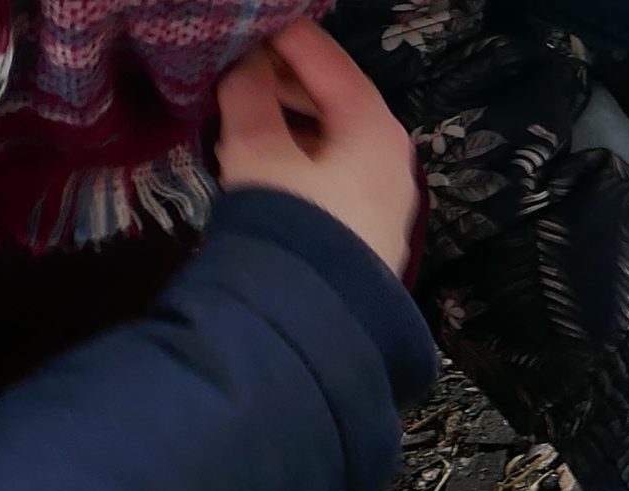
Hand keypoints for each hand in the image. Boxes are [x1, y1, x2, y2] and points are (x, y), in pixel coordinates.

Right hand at [214, 21, 417, 276]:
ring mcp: (388, 194)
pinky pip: (337, 170)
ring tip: (244, 112)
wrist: (315, 323)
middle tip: (236, 69)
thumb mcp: (257, 150)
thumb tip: (242, 64)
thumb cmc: (289, 223)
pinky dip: (304, 154)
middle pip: (334, 95)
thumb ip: (246, 94)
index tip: (240, 29)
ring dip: (291, 118)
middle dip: (283, 79)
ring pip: (334, 134)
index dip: (277, 36)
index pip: (323, 54)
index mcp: (373, 124)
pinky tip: (269, 159)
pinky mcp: (373, 228)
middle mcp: (392, 154)